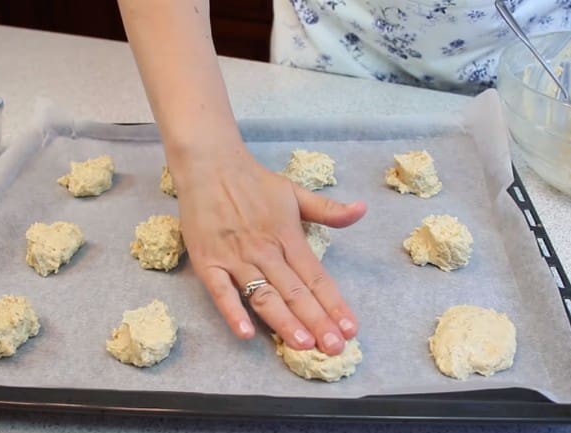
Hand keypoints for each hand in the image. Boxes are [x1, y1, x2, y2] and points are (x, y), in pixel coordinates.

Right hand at [174, 148, 365, 354]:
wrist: (209, 164)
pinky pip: (221, 292)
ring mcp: (235, 258)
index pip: (316, 277)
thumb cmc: (253, 181)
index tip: (350, 328)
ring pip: (263, 295)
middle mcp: (265, 251)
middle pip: (295, 292)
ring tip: (303, 344)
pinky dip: (232, 312)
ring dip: (284, 321)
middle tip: (334, 349)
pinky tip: (246, 334)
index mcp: (288, 236)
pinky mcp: (208, 262)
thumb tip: (362, 210)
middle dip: (317, 321)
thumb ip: (327, 209)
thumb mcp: (295, 191)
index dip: (334, 304)